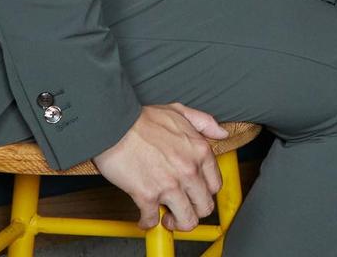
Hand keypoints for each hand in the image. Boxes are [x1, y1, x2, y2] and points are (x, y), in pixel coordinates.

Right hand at [92, 103, 227, 231]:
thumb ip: (205, 122)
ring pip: (186, 220)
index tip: (195, 195)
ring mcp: (170, 185)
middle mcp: (189, 170)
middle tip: (182, 209)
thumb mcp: (181, 112)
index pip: (215, 186)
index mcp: (200, 152)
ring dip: (176, 223)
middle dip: (194, 212)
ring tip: (166, 217)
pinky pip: (152, 220)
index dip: (205, 194)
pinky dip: (148, 223)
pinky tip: (144, 217)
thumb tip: (222, 133)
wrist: (115, 125)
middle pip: (204, 207)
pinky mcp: (147, 195)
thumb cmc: (143, 119)